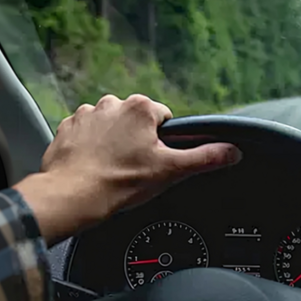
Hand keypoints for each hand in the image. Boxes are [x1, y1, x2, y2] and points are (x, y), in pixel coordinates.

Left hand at [14, 94, 241, 244]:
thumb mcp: (171, 171)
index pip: (165, 120)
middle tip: (135, 169)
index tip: (155, 161)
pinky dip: (91, 148)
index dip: (164, 143)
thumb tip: (233, 151)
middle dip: (138, 142)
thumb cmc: (120, 183)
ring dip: (114, 143)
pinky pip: (86, 134)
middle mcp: (113, 103)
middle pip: (137, 122)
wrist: (71, 196)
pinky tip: (94, 167)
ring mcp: (86, 114)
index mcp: (141, 108)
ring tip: (113, 169)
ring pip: (112, 127)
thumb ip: (206, 158)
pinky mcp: (67, 128)